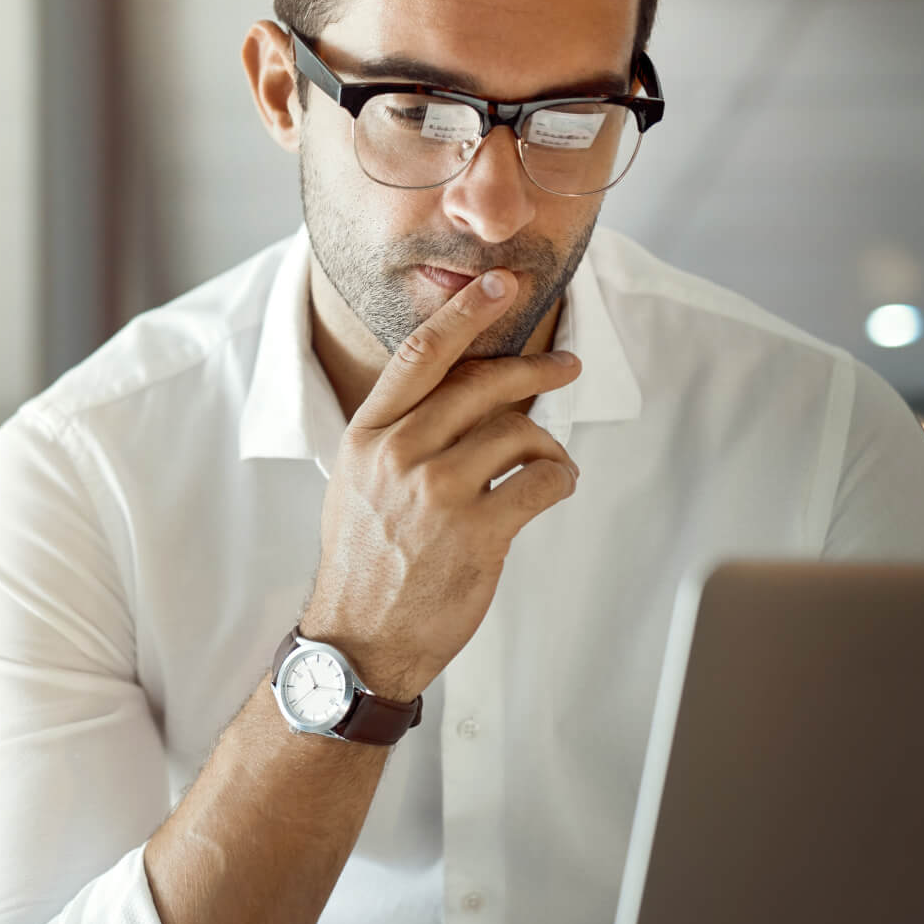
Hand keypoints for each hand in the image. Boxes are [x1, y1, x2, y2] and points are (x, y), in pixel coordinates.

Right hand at [301, 269, 580, 702]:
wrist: (359, 639)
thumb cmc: (364, 561)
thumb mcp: (357, 482)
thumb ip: (399, 433)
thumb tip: (463, 393)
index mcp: (368, 435)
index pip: (421, 355)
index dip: (466, 312)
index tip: (499, 285)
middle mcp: (400, 454)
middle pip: (483, 384)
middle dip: (535, 368)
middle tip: (565, 366)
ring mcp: (438, 492)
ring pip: (519, 432)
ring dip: (547, 443)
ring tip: (548, 462)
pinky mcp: (478, 532)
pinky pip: (541, 480)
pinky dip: (559, 478)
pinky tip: (554, 487)